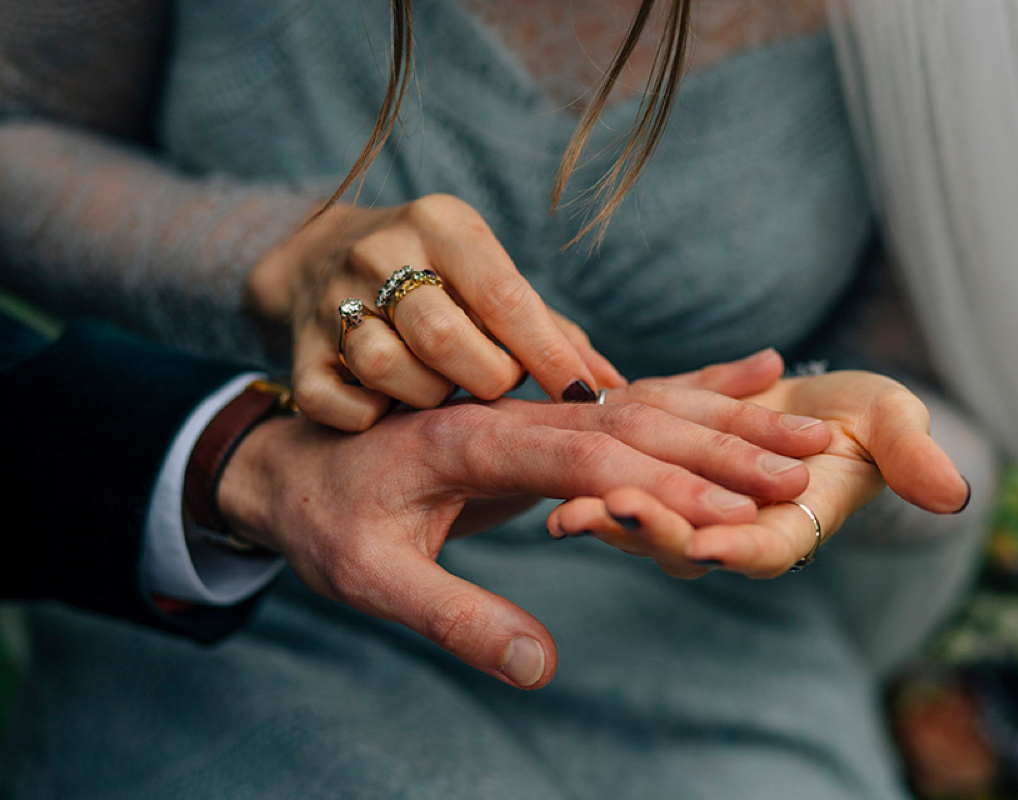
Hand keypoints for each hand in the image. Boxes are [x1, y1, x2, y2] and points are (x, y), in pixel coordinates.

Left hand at [217, 355, 829, 688]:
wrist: (292, 462)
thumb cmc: (327, 521)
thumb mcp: (370, 579)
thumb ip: (455, 617)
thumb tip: (540, 665)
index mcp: (473, 441)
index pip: (589, 459)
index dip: (669, 487)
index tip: (745, 514)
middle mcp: (513, 409)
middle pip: (637, 420)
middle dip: (726, 446)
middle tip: (812, 467)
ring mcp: (532, 404)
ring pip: (647, 402)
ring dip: (729, 418)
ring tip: (809, 428)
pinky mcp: (543, 413)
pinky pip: (631, 396)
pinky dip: (698, 388)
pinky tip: (756, 377)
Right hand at [248, 194, 624, 430]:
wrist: (318, 257)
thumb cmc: (439, 282)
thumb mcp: (491, 280)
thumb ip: (552, 332)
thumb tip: (614, 386)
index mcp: (443, 225)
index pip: (504, 295)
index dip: (547, 354)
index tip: (583, 396)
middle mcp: (381, 252)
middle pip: (444, 337)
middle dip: (486, 380)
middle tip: (496, 389)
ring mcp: (331, 297)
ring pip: (390, 370)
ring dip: (429, 400)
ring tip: (441, 393)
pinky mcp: (297, 348)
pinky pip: (337, 403)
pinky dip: (369, 419)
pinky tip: (387, 410)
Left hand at [548, 369, 970, 578]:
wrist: (809, 403)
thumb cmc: (862, 419)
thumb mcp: (894, 425)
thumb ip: (913, 458)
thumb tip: (956, 493)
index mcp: (787, 527)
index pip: (763, 550)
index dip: (739, 549)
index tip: (712, 545)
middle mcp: (730, 529)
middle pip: (685, 544)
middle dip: (650, 531)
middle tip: (610, 514)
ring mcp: (688, 507)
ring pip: (642, 520)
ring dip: (606, 515)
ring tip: (568, 506)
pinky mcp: (655, 472)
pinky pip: (620, 478)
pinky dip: (593, 474)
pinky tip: (557, 463)